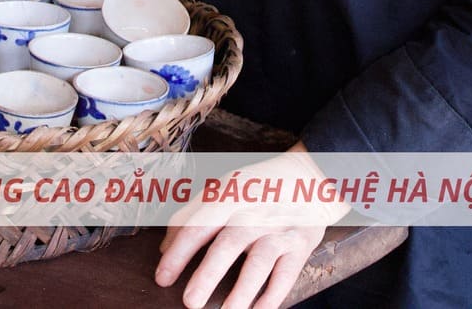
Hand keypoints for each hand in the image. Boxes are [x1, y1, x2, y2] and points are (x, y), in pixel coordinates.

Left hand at [155, 146, 341, 308]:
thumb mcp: (222, 188)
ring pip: (260, 262)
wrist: (308, 174)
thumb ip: (191, 214)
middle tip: (190, 301)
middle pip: (229, 243)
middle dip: (208, 274)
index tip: (163, 277)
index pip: (199, 225)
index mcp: (229, 196)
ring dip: (242, 291)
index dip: (179, 253)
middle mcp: (254, 211)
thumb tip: (164, 248)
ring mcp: (280, 228)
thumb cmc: (255, 186)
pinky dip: (272, 296)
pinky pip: (286, 274)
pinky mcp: (301, 244)